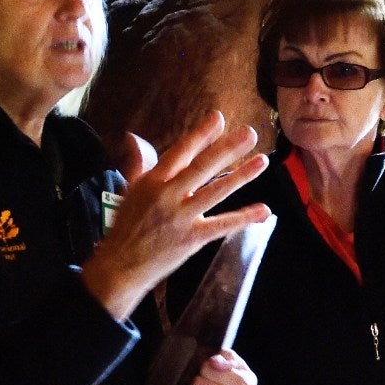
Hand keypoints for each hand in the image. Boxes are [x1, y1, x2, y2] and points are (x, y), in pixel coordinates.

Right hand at [78, 112, 269, 322]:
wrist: (120, 265)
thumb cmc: (126, 226)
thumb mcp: (130, 190)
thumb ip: (140, 162)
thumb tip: (135, 138)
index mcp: (152, 181)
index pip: (180, 152)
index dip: (200, 135)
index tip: (218, 118)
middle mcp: (168, 196)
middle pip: (201, 168)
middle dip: (226, 149)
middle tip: (249, 134)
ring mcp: (182, 218)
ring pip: (216, 192)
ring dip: (241, 176)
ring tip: (262, 161)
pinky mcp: (192, 239)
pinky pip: (222, 225)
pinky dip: (244, 217)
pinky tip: (264, 210)